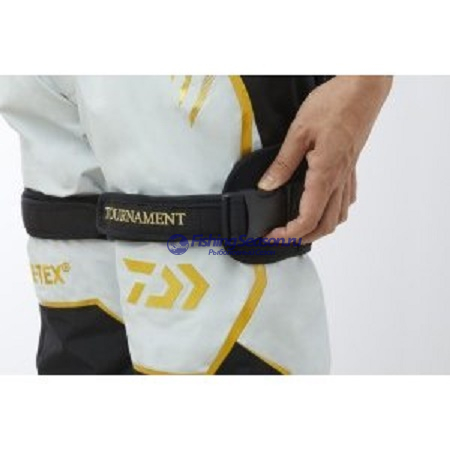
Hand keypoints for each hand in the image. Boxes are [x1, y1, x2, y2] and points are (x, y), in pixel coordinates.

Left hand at [258, 76, 391, 243]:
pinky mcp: (351, 166)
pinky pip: (346, 198)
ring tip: (299, 226)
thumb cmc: (335, 104)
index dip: (289, 233)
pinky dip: (333, 210)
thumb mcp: (299, 132)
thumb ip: (283, 163)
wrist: (364, 87)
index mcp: (325, 174)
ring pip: (338, 215)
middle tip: (282, 235)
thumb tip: (267, 185)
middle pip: (325, 224)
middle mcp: (339, 179)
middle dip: (304, 237)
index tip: (272, 235)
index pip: (308, 218)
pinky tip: (322, 204)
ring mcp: (348, 174)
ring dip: (319, 227)